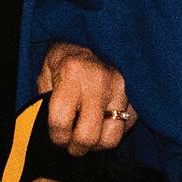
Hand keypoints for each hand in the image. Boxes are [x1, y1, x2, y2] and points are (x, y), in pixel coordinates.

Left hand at [36, 42, 135, 156]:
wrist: (95, 33)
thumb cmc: (67, 56)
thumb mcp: (47, 70)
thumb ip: (45, 98)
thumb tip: (48, 128)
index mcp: (72, 72)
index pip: (61, 121)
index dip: (56, 137)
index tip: (56, 137)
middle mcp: (100, 81)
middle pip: (88, 136)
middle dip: (76, 147)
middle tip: (71, 143)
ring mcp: (121, 89)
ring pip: (111, 138)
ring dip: (97, 144)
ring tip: (88, 134)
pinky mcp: (136, 96)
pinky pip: (125, 129)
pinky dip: (112, 132)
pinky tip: (102, 122)